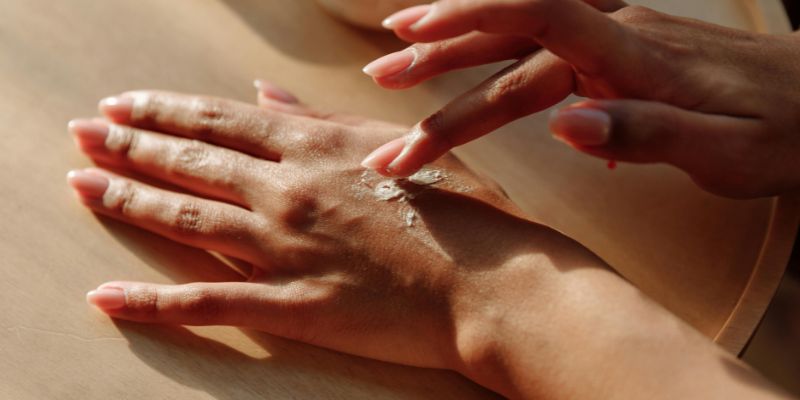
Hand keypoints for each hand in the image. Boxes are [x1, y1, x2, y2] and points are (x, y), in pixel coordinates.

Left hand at [67, 86, 599, 377]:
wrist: (493, 282)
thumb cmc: (460, 212)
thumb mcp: (396, 145)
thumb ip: (322, 120)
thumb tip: (263, 94)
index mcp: (317, 148)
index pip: (221, 121)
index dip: (165, 110)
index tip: (123, 104)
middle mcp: (290, 192)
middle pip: (191, 162)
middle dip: (128, 144)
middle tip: (81, 133)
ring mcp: (287, 249)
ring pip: (186, 220)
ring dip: (126, 200)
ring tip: (79, 184)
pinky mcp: (294, 306)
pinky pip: (208, 304)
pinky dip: (151, 303)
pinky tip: (104, 298)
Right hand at [360, 0, 799, 197]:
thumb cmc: (781, 132)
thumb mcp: (725, 151)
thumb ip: (646, 135)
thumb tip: (566, 125)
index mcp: (634, 57)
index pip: (538, 22)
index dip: (472, 22)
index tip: (412, 37)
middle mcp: (615, 40)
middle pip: (513, 38)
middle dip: (440, 57)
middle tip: (380, 73)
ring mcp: (616, 44)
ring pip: (521, 42)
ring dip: (458, 49)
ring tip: (402, 52)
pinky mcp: (620, 56)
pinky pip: (545, 46)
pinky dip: (500, 47)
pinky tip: (478, 56)